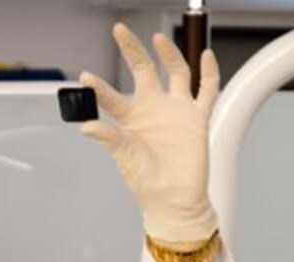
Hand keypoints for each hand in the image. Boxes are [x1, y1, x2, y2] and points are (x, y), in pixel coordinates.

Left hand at [80, 24, 219, 244]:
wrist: (175, 200)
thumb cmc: (147, 182)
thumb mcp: (125, 157)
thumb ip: (109, 138)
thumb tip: (86, 126)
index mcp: (131, 119)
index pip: (112, 96)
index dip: (99, 86)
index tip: (84, 77)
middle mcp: (153, 109)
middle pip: (143, 70)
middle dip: (132, 50)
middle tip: (119, 30)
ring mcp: (176, 111)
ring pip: (175, 73)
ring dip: (168, 54)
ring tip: (158, 38)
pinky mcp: (197, 118)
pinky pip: (206, 90)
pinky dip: (209, 73)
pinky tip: (206, 54)